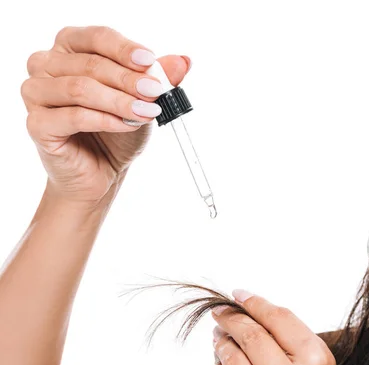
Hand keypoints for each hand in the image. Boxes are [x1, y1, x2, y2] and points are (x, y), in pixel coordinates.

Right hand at [20, 26, 190, 204]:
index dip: (125, 49)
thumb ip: (157, 79)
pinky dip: (105, 120)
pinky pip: (74, 116)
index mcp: (68, 48)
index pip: (97, 38)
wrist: (100, 173)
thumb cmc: (114, 133)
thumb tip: (183, 62)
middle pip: (90, 64)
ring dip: (118, 101)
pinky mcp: (37, 124)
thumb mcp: (141, 101)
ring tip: (145, 113)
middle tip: (155, 93)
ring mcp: (36, 94)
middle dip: (128, 80)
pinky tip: (126, 125)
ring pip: (80, 89)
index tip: (151, 63)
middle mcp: (45, 65)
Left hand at [211, 290, 357, 364]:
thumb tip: (255, 319)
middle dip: (230, 317)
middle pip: (249, 333)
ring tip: (219, 335)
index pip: (278, 318)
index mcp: (317, 364)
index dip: (254, 302)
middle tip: (220, 312)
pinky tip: (222, 363)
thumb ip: (295, 350)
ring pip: (230, 356)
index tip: (239, 294)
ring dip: (221, 340)